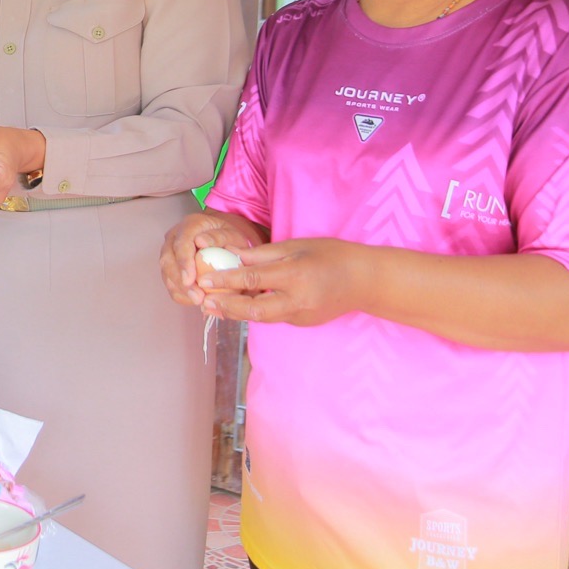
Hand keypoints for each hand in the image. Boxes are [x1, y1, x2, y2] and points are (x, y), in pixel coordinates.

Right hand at [160, 212, 263, 306]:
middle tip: (197, 297)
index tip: (190, 279)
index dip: (183, 262)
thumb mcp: (232, 234)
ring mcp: (170, 253)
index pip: (180, 243)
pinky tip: (194, 301)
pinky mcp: (170, 268)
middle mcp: (174, 238)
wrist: (223, 240)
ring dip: (181, 290)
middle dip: (180, 281)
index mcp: (189, 226)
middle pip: (168, 261)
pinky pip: (171, 284)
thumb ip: (219, 237)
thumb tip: (202, 242)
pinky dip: (181, 294)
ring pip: (167, 274)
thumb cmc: (229, 238)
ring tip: (198, 302)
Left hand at [197, 238, 372, 326]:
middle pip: (254, 310)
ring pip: (261, 318)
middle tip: (203, 302)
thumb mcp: (297, 246)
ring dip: (236, 313)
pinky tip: (239, 306)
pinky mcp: (302, 322)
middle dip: (226, 307)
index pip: (253, 280)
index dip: (226, 280)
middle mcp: (298, 300)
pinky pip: (274, 318)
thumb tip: (232, 255)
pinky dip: (254, 312)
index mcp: (295, 276)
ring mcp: (301, 315)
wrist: (364, 281)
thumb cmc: (331, 255)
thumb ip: (264, 254)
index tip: (205, 278)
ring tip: (213, 306)